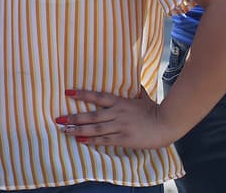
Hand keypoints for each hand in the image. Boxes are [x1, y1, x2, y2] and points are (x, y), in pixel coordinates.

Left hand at [55, 88, 175, 149]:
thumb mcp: (144, 97)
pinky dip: (92, 141)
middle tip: (58, 118)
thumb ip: (136, 91)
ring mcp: (120, 126)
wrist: (167, 123)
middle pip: (91, 115)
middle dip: (74, 117)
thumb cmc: (156, 109)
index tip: (67, 92)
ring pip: (95, 128)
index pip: (97, 96)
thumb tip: (135, 84)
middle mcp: (117, 113)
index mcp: (120, 102)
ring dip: (79, 130)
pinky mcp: (124, 139)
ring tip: (65, 131)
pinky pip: (105, 140)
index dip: (82, 94)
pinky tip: (81, 141)